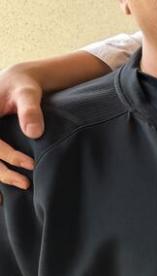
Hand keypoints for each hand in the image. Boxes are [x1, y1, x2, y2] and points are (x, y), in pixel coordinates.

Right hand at [0, 63, 42, 189]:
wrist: (15, 82)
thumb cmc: (21, 87)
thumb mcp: (27, 94)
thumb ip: (30, 110)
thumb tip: (35, 133)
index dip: (9, 156)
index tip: (31, 165)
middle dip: (2, 172)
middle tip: (25, 184)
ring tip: (12, 193)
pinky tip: (4, 191)